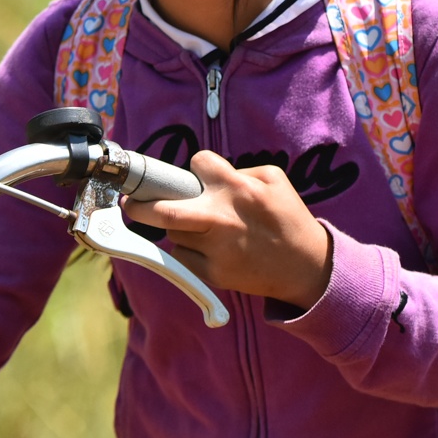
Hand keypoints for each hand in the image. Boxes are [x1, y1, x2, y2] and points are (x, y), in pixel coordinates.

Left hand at [122, 151, 332, 308]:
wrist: (305, 267)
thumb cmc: (289, 219)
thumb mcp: (275, 179)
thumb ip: (239, 171)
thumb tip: (205, 175)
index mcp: (237, 188)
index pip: (197, 164)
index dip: (198, 168)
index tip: (198, 175)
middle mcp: (220, 218)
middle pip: (162, 209)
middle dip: (139, 204)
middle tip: (131, 202)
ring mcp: (214, 249)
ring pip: (172, 232)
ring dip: (178, 227)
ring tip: (203, 228)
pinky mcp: (212, 274)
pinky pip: (182, 257)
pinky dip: (188, 250)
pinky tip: (210, 249)